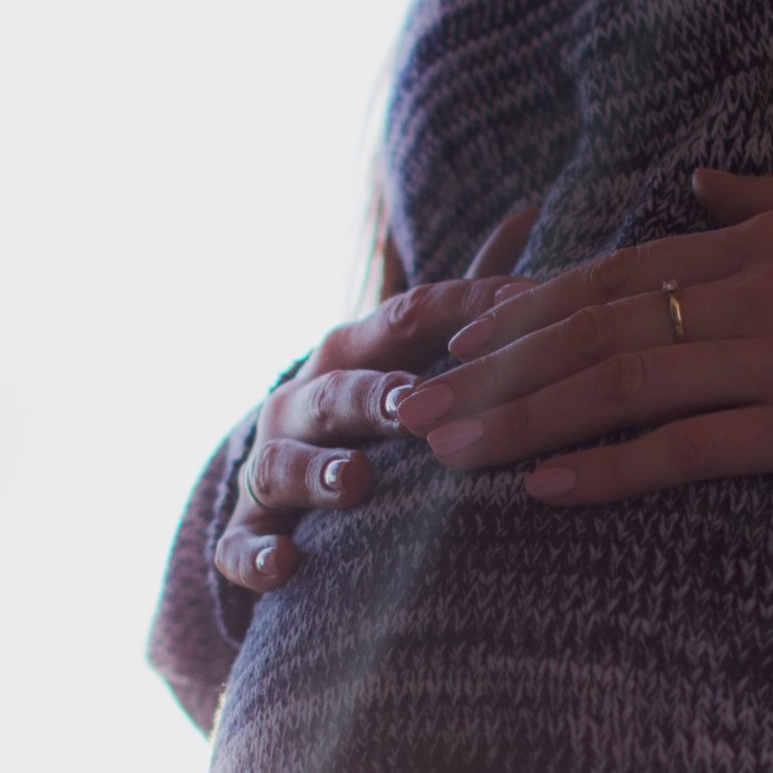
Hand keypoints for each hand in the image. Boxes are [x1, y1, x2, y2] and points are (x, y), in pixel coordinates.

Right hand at [214, 200, 539, 592]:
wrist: (286, 485)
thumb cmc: (374, 409)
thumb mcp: (414, 348)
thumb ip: (467, 295)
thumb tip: (529, 206)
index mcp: (354, 353)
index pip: (407, 320)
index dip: (460, 315)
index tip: (516, 314)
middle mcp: (304, 402)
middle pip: (337, 391)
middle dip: (372, 396)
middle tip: (414, 405)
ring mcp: (271, 466)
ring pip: (285, 465)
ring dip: (319, 472)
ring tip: (357, 482)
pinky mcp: (250, 532)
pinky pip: (242, 546)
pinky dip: (259, 557)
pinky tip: (288, 566)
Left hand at [391, 167, 772, 503]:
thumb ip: (763, 196)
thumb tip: (702, 182)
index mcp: (743, 246)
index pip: (608, 277)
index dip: (525, 311)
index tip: (457, 342)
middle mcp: (739, 295)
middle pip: (587, 331)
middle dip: (491, 372)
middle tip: (413, 406)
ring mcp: (763, 360)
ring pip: (614, 386)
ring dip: (521, 420)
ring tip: (449, 451)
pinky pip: (683, 450)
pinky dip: (610, 468)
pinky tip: (544, 489)